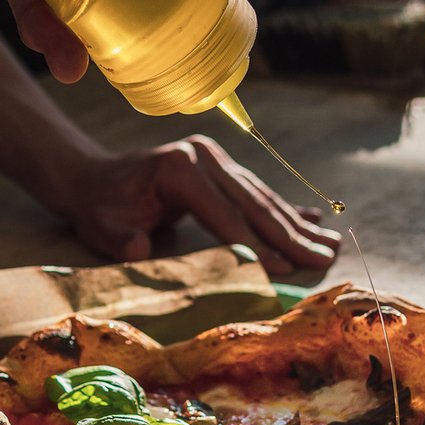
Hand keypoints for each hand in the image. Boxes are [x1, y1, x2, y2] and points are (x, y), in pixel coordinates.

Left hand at [57, 135, 340, 276]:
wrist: (94, 178)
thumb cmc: (101, 208)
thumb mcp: (103, 228)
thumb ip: (122, 241)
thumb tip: (140, 249)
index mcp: (180, 168)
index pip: (225, 213)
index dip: (256, 243)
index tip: (286, 268)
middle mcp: (205, 157)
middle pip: (254, 202)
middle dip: (290, 235)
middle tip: (324, 259)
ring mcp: (216, 159)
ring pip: (263, 197)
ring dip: (297, 225)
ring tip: (330, 246)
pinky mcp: (222, 167)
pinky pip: (259, 193)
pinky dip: (287, 211)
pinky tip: (316, 221)